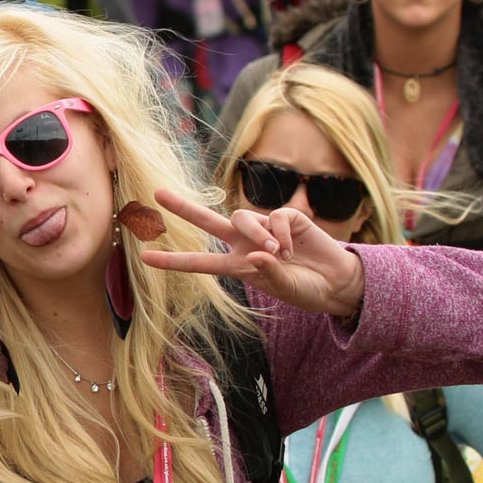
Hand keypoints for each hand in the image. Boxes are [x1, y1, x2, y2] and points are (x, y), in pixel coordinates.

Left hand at [137, 189, 366, 318]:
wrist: (337, 281)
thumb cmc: (307, 288)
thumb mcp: (286, 288)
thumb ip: (270, 274)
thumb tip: (259, 254)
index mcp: (238, 265)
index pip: (200, 262)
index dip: (173, 261)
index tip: (145, 258)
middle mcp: (246, 243)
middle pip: (208, 220)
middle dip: (184, 207)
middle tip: (157, 193)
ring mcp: (265, 228)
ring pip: (243, 217)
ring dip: (258, 235)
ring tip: (278, 254)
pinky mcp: (287, 217)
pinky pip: (276, 217)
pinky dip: (282, 232)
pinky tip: (293, 245)